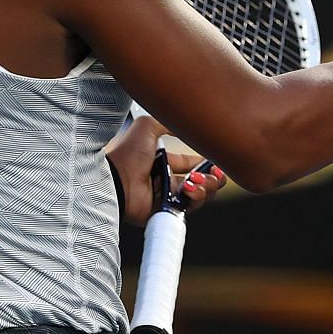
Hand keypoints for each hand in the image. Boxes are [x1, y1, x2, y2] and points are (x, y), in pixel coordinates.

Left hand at [104, 115, 227, 223]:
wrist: (115, 179)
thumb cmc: (126, 154)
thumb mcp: (148, 127)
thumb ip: (168, 123)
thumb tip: (186, 122)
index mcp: (163, 161)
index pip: (191, 163)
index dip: (206, 161)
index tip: (217, 159)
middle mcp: (167, 179)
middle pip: (202, 180)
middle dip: (213, 176)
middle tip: (214, 173)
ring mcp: (168, 196)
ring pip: (201, 194)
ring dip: (206, 186)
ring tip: (195, 181)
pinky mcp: (167, 211)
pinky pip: (190, 207)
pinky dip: (195, 197)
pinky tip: (188, 189)